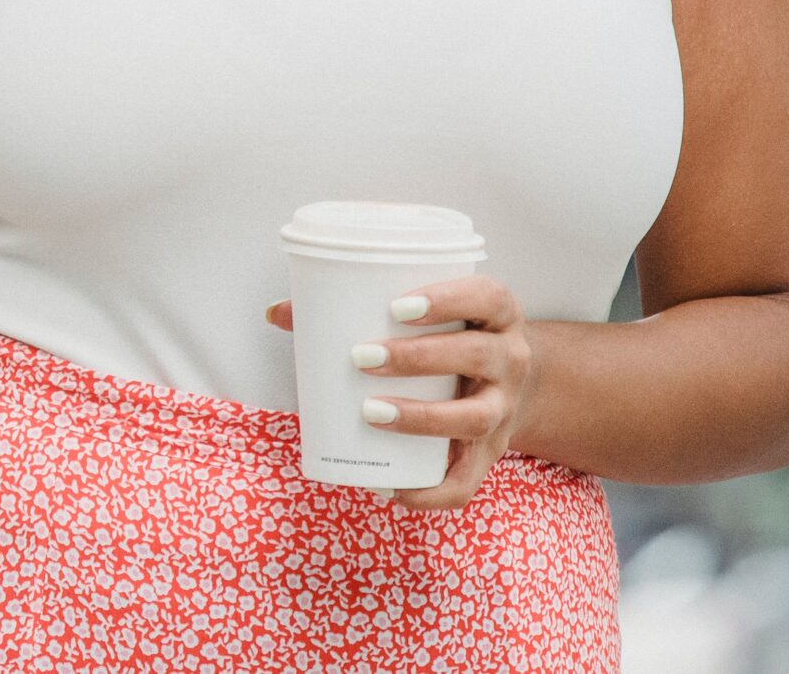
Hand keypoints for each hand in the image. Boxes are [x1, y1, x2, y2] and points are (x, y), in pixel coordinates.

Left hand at [263, 274, 535, 511]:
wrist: (506, 384)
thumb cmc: (446, 337)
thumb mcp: (423, 314)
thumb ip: (352, 306)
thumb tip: (276, 311)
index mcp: (497, 314)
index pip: (487, 297)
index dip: (448, 299)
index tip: (396, 306)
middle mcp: (512, 360)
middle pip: (477, 356)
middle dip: (419, 357)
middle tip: (362, 357)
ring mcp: (506, 409)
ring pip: (475, 417)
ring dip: (422, 417)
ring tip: (370, 412)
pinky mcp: (492, 455)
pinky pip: (468, 482)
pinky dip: (429, 492)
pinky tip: (388, 486)